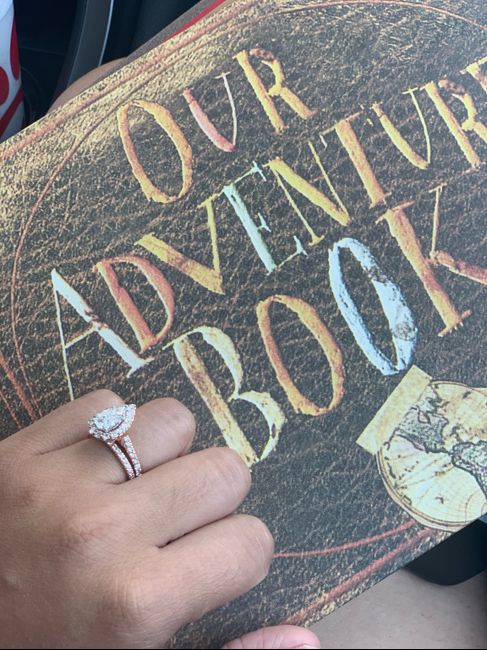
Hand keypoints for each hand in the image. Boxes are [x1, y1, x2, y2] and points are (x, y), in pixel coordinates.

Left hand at [0, 391, 319, 648]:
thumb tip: (306, 636)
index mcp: (137, 604)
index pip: (251, 542)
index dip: (236, 553)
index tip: (208, 561)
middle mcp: (101, 534)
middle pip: (224, 470)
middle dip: (210, 499)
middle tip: (172, 525)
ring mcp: (55, 482)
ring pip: (170, 421)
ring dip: (166, 455)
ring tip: (135, 488)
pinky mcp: (16, 450)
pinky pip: (105, 403)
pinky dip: (109, 430)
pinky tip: (92, 467)